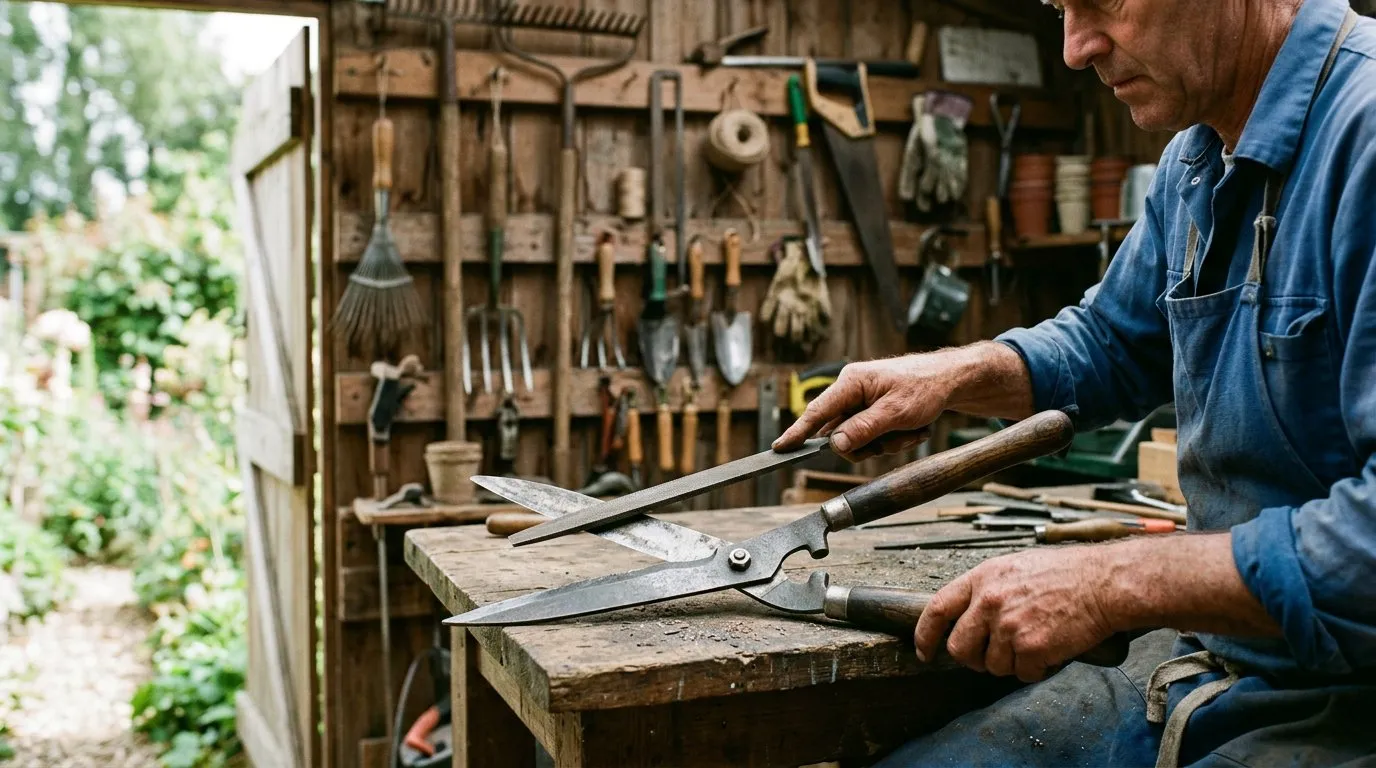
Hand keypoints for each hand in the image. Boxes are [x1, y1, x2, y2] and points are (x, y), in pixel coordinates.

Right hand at [773, 355, 951, 460]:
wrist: (951, 380)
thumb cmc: (925, 387)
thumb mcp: (895, 413)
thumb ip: (863, 429)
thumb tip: (835, 445)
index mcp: (851, 382)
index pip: (817, 412)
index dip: (797, 432)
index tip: (779, 448)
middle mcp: (851, 391)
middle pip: (840, 434)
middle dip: (869, 444)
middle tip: (895, 438)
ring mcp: (862, 402)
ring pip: (858, 440)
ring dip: (886, 443)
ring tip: (910, 431)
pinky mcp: (872, 411)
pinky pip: (872, 437)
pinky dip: (893, 439)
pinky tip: (912, 429)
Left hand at [914, 546, 1117, 682]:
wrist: (1104, 583)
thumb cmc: (1067, 573)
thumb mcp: (1015, 567)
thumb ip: (988, 590)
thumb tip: (970, 617)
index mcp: (982, 578)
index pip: (937, 610)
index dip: (925, 635)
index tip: (924, 652)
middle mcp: (989, 602)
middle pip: (960, 647)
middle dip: (972, 659)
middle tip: (992, 656)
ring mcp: (1008, 626)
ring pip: (992, 666)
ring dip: (1011, 663)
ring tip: (1035, 642)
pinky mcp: (1031, 648)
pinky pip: (1023, 674)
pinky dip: (1036, 670)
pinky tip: (1051, 650)